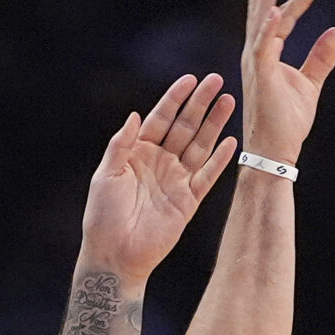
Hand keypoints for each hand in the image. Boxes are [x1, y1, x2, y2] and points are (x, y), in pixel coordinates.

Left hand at [79, 73, 238, 281]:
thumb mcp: (106, 174)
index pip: (161, 118)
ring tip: (228, 102)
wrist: (115, 254)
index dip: (175, 98)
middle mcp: (161, 162)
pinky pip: (208, 176)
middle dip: (201, 104)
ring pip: (200, 146)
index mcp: (138, 152)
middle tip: (217, 81)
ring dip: (214, 125)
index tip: (190, 80)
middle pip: (185, 127)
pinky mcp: (189, 200)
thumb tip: (137, 115)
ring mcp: (177, 180)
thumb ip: (121, 144)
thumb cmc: (103, 215)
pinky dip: (220, 160)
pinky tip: (231, 142)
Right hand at [239, 0, 334, 164]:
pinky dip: (267, 29)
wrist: (276, 150)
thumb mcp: (310, 83)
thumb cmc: (288, 121)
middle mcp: (257, 53)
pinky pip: (263, 48)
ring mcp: (257, 63)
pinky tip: (273, 10)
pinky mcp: (261, 76)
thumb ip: (321, 57)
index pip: (284, 17)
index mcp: (268, 53)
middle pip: (262, 9)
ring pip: (260, 20)